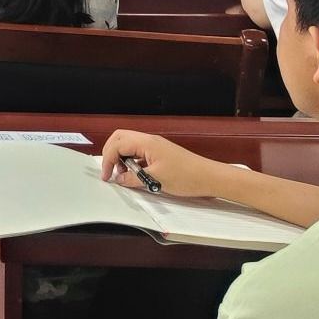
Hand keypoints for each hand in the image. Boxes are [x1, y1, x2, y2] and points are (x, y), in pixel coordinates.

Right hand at [100, 130, 230, 198]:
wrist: (210, 178)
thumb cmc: (187, 177)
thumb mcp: (156, 181)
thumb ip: (133, 179)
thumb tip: (119, 179)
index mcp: (147, 143)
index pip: (117, 145)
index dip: (108, 160)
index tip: (107, 176)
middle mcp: (149, 140)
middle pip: (120, 138)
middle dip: (111, 153)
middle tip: (111, 170)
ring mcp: (155, 145)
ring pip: (129, 144)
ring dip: (121, 157)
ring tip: (124, 174)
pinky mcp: (160, 152)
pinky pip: (139, 151)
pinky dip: (132, 160)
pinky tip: (136, 174)